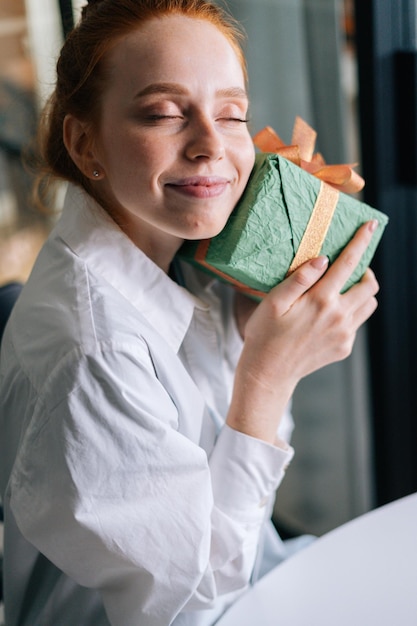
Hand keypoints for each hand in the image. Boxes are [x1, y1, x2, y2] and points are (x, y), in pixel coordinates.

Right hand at [227, 220, 378, 442]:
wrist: (268, 373)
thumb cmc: (265, 335)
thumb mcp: (273, 302)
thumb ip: (299, 279)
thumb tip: (322, 259)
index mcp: (321, 301)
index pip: (348, 264)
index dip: (361, 241)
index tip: (370, 226)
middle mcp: (339, 317)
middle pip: (370, 286)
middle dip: (366, 272)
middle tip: (350, 269)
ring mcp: (344, 335)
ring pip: (368, 305)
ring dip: (361, 293)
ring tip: (342, 291)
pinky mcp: (344, 347)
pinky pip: (357, 324)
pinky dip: (350, 314)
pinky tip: (328, 316)